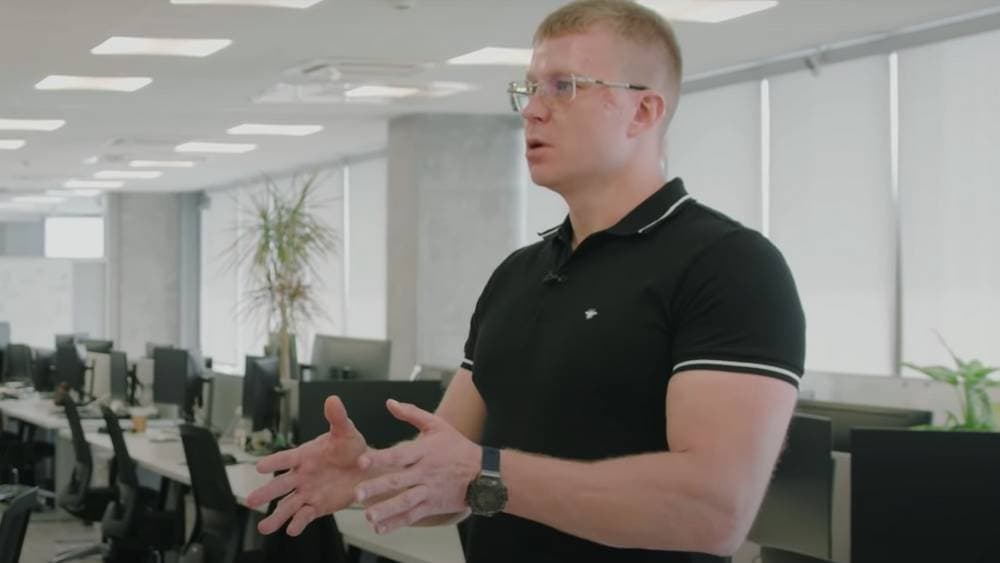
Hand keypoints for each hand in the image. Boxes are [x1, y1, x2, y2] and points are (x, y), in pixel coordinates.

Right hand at [246, 396, 368, 535]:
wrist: (366, 468)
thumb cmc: (351, 447)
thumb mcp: (346, 431)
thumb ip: (337, 418)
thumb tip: (333, 399)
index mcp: (304, 455)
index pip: (286, 458)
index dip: (274, 462)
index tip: (259, 467)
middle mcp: (301, 475)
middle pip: (280, 485)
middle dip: (266, 493)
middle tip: (250, 500)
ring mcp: (307, 492)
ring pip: (288, 505)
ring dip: (276, 516)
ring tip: (264, 527)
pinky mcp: (317, 506)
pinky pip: (305, 516)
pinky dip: (298, 523)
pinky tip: (291, 530)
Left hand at [354, 399, 480, 533]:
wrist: (483, 473)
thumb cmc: (457, 447)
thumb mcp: (437, 425)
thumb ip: (411, 413)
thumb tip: (390, 403)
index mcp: (424, 451)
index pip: (399, 455)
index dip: (380, 458)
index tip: (362, 462)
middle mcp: (425, 472)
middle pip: (398, 481)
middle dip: (376, 487)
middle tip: (357, 493)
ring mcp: (429, 491)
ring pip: (405, 502)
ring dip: (385, 510)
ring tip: (368, 516)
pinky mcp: (432, 506)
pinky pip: (412, 516)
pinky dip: (396, 523)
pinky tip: (381, 528)